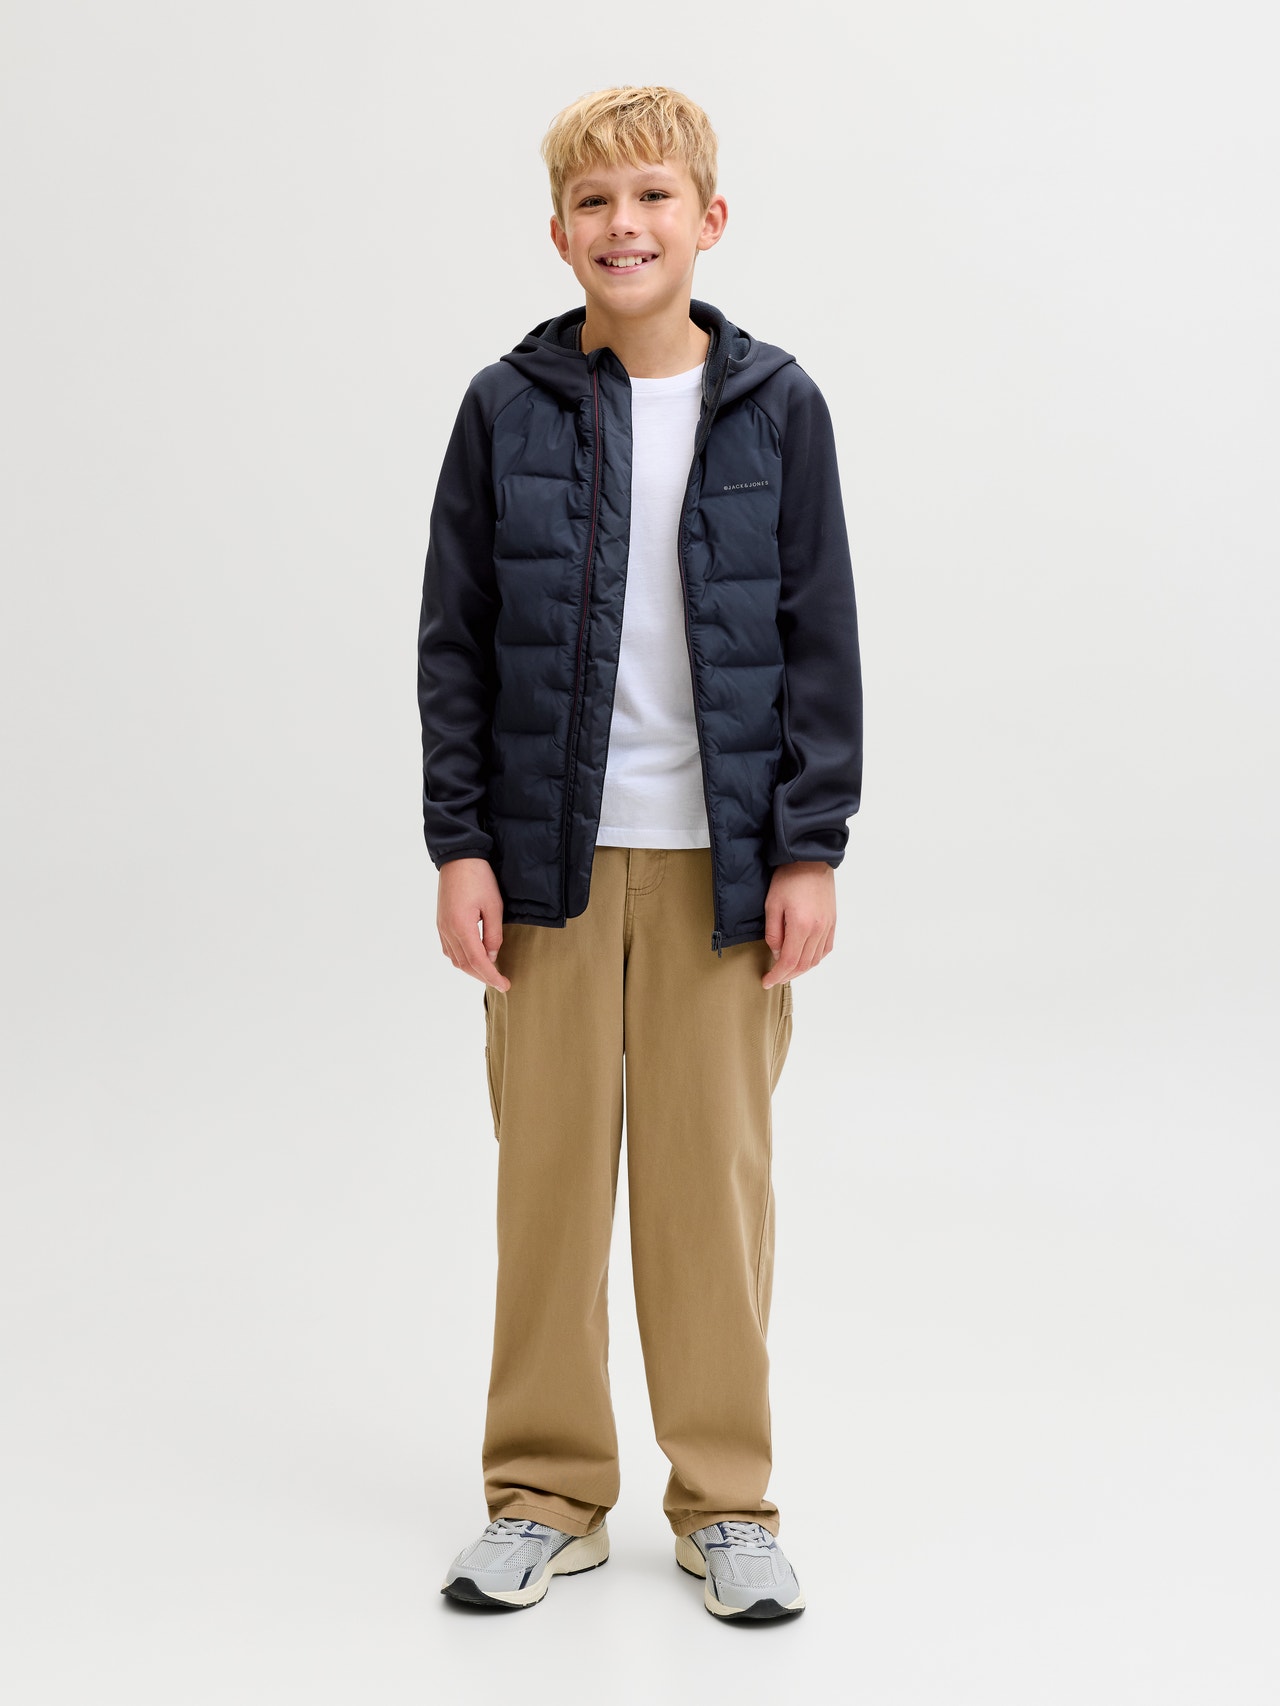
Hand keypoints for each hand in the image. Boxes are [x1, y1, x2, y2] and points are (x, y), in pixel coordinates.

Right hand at [437, 858, 510, 989]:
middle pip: (464, 964)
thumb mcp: (494, 906)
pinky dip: (461, 959)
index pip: (477, 962)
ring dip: (472, 969)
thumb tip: (492, 956)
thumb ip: (493, 935)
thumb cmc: (479, 878)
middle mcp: (448, 931)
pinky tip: (473, 958)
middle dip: (483, 976)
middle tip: (501, 982)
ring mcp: (442, 927)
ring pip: (455, 959)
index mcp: (461, 927)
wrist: (458, 857)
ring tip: (489, 972)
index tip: (505, 985)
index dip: (491, 976)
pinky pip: (449, 949)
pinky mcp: (441, 923)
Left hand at [762, 861, 835, 987]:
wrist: (811, 859)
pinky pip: (826, 949)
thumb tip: (777, 953)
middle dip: (787, 975)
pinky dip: (815, 958)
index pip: (789, 962)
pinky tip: (805, 959)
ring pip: (816, 959)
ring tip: (787, 971)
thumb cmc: (788, 878)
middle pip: (804, 964)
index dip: (777, 975)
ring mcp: (828, 927)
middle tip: (774, 978)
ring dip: (801, 969)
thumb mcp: (772, 905)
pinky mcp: (833, 922)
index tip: (766, 982)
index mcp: (801, 926)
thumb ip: (774, 933)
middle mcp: (818, 930)